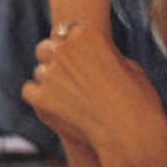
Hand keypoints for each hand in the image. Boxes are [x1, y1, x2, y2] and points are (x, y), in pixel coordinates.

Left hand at [22, 21, 166, 164]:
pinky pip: (29, 91)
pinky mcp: (40, 98)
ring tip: (72, 100)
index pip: (65, 32)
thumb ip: (101, 53)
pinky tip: (57, 108)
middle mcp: (64, 49)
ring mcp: (50, 73)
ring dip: (50, 82)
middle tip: (69, 80)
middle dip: (54, 61)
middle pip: (46, 48)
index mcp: (86, 34)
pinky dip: (39, 99)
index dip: (70, 46)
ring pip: (39, 72)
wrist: (132, 134)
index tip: (77, 60)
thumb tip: (88, 53)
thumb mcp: (126, 64)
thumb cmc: (138, 100)